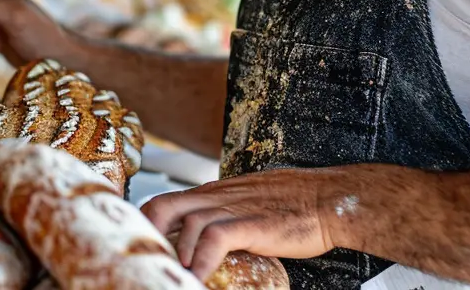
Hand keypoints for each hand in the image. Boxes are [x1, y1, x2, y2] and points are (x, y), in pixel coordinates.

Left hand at [141, 169, 336, 280]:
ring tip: (174, 274)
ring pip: (186, 222)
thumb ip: (225, 214)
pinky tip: (199, 276)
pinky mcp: (251, 224)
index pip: (167, 200)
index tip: (140, 243)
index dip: (148, 222)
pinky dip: (202, 260)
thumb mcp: (249, 202)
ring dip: (177, 253)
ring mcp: (233, 208)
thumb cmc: (295, 203)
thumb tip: (208, 238)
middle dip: (147, 233)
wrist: (328, 199)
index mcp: (215, 192)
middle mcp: (217, 197)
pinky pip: (215, 238)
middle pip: (163, 206)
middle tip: (144, 258)